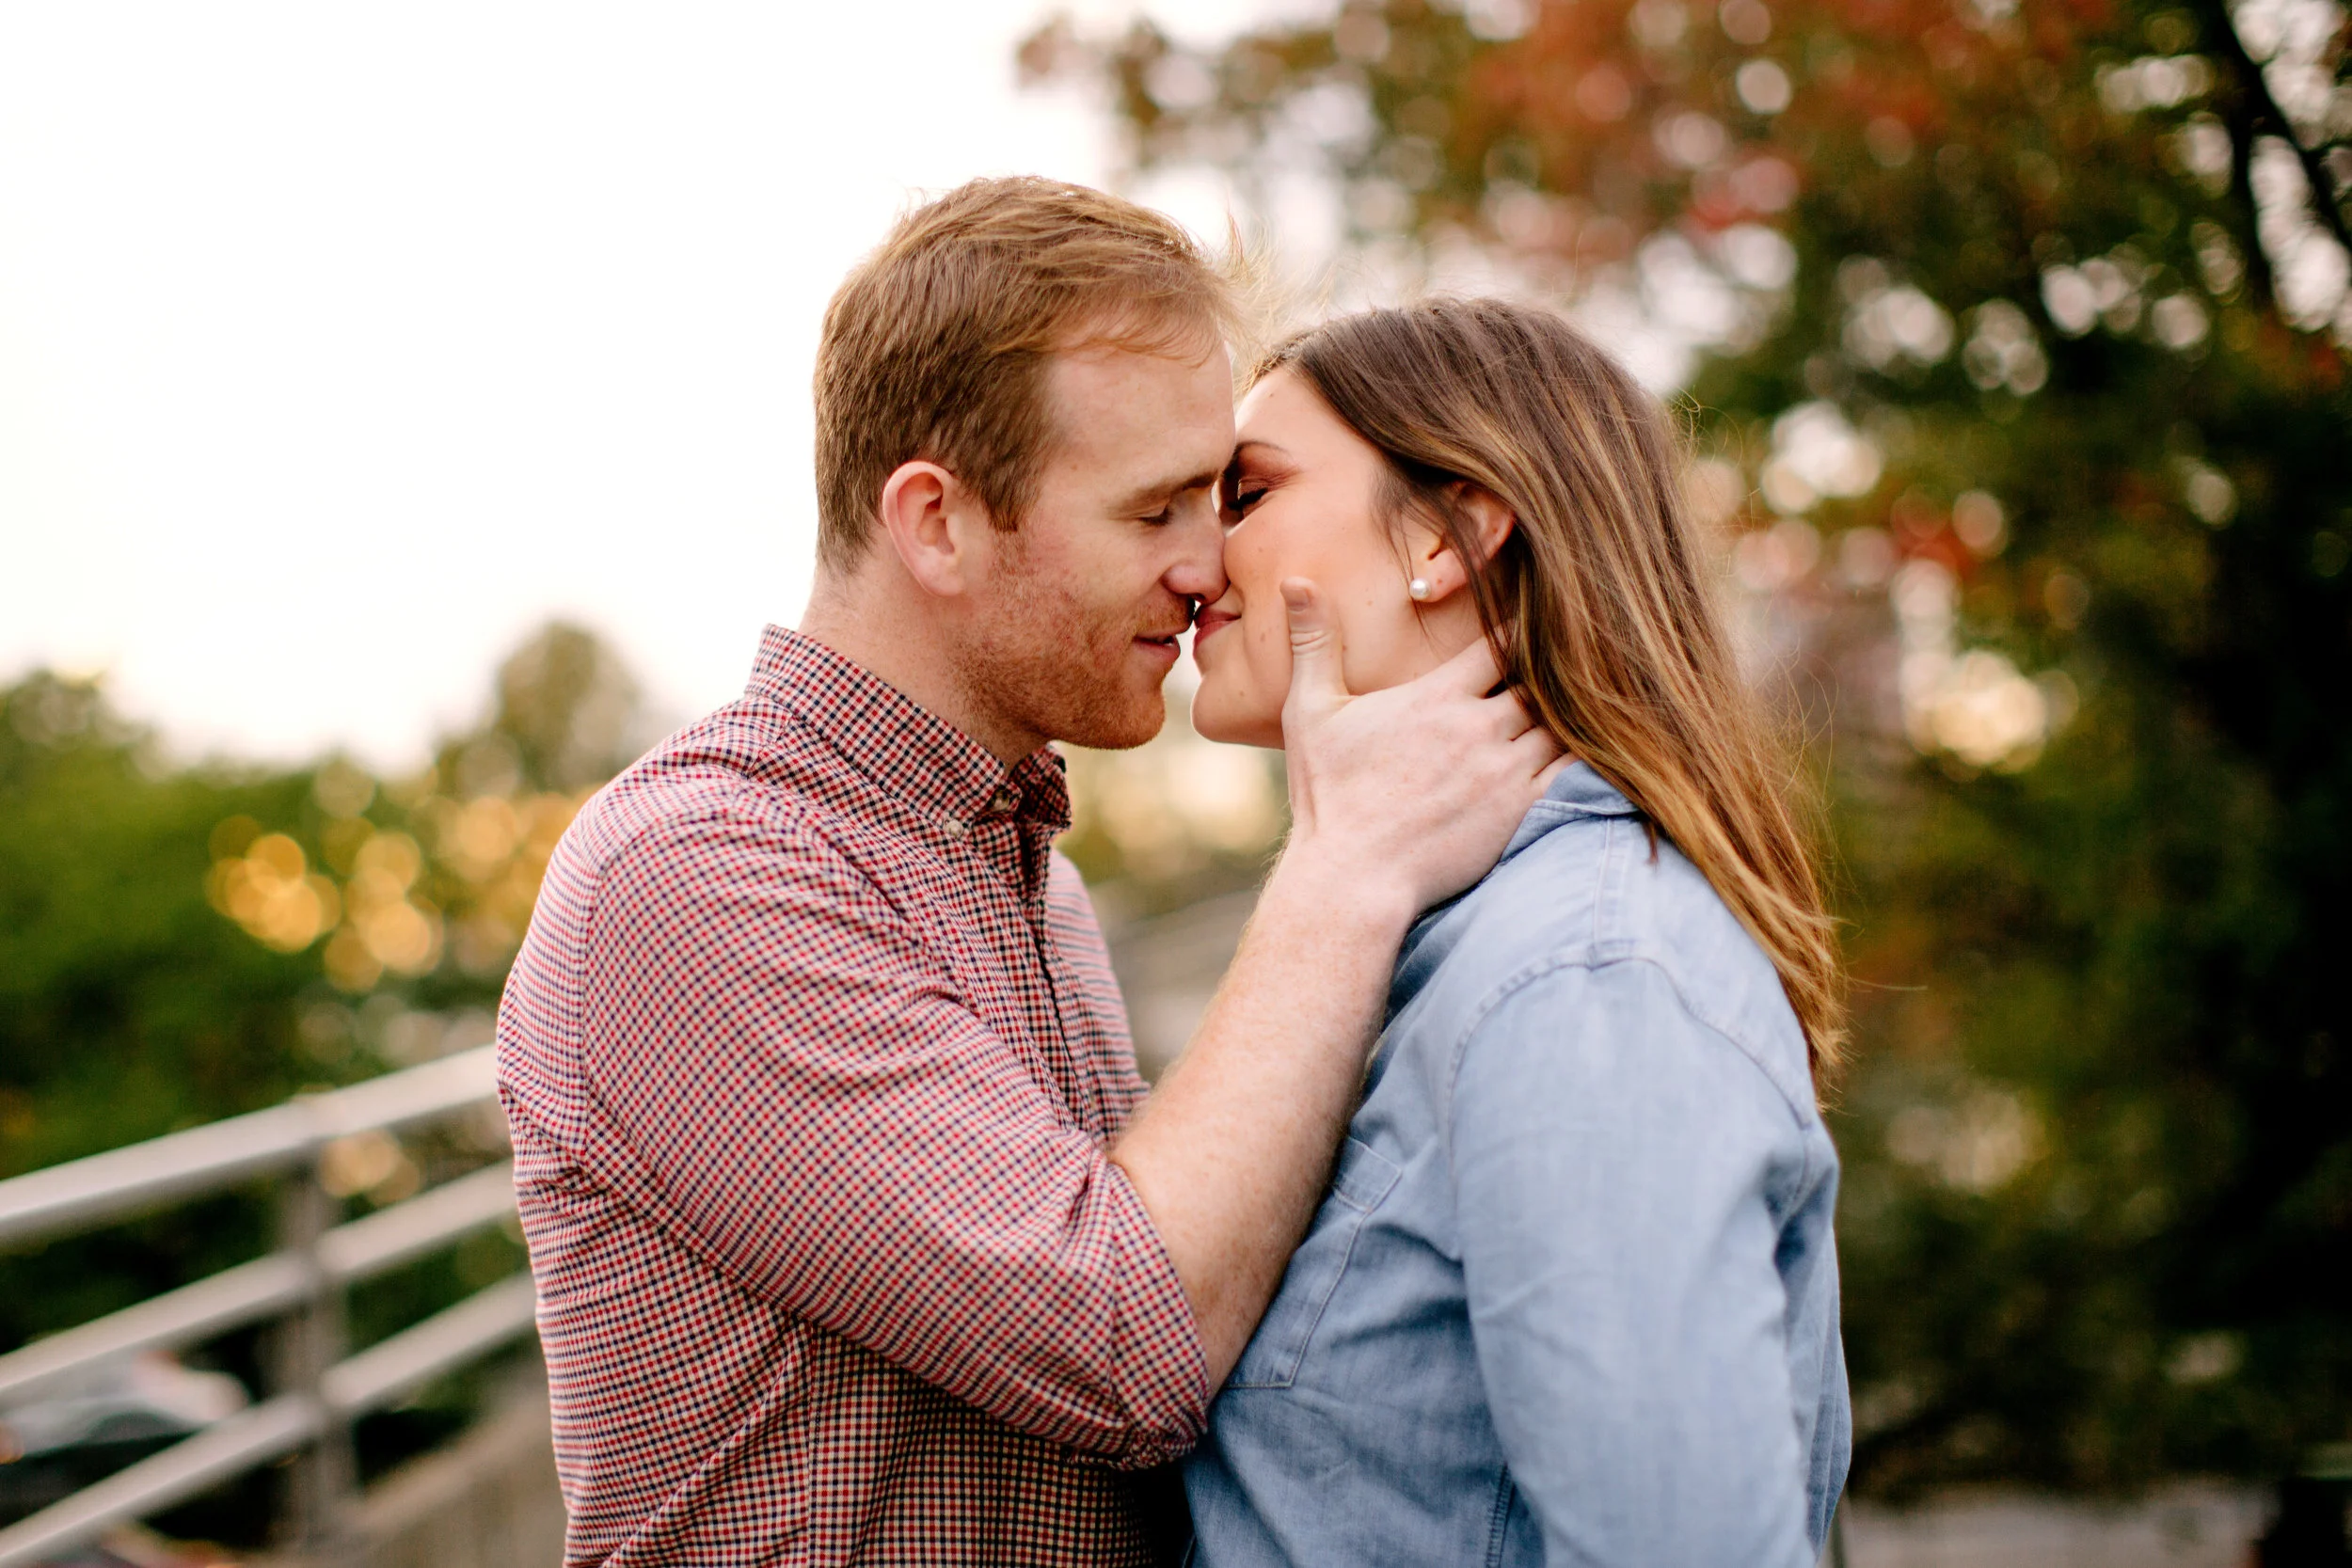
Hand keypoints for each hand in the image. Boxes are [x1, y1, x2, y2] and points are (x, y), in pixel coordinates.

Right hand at [1275, 577, 1565, 920]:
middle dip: (1551, 671)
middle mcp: (1477, 726)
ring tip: (1586, 702)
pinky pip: (1572, 772)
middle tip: (1574, 659)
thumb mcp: (1310, 712)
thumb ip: (1313, 642)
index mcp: (1436, 696)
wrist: (1352, 879)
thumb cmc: (1328, 796)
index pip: (1500, 641)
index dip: (1520, 629)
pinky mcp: (1520, 812)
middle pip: (1539, 679)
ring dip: (1569, 713)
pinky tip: (1595, 748)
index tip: (1537, 620)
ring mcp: (1503, 770)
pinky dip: (1584, 755)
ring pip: (1562, 723)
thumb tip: (1296, 579)